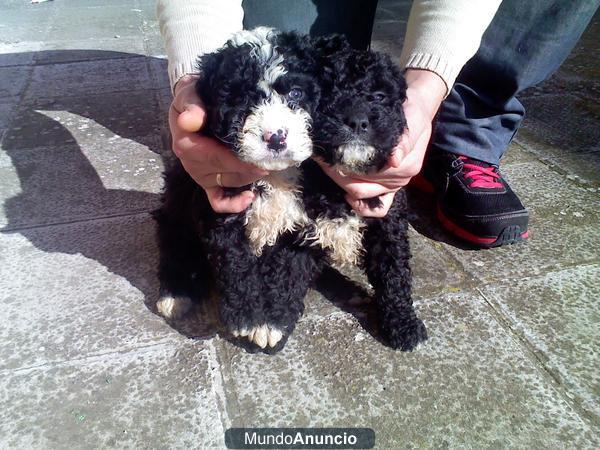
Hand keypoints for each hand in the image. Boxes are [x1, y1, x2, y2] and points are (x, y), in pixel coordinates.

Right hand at [169, 75, 268, 212]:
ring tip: (269, 166)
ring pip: (230, 182)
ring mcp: (201, 175)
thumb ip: (192, 104)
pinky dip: (232, 204)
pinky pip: (217, 201)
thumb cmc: (194, 98)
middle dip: (251, 167)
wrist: (193, 105)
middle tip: (274, 160)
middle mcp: (192, 163)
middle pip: (225, 171)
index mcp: (186, 144)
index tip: (259, 159)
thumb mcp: (190, 94)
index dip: (237, 161)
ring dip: (250, 177)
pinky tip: (249, 197)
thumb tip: (190, 120)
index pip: (213, 157)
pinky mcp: (208, 182)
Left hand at [316, 69, 446, 216]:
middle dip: (338, 175)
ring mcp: (394, 185)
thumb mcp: (413, 118)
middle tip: (322, 159)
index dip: (343, 166)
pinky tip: (348, 196)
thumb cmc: (413, 111)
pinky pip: (378, 206)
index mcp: (405, 166)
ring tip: (328, 167)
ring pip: (362, 194)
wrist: (417, 107)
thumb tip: (394, 160)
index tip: (326, 155)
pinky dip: (362, 206)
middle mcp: (400, 179)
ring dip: (342, 183)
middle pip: (362, 187)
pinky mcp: (390, 186)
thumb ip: (405, 139)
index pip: (368, 175)